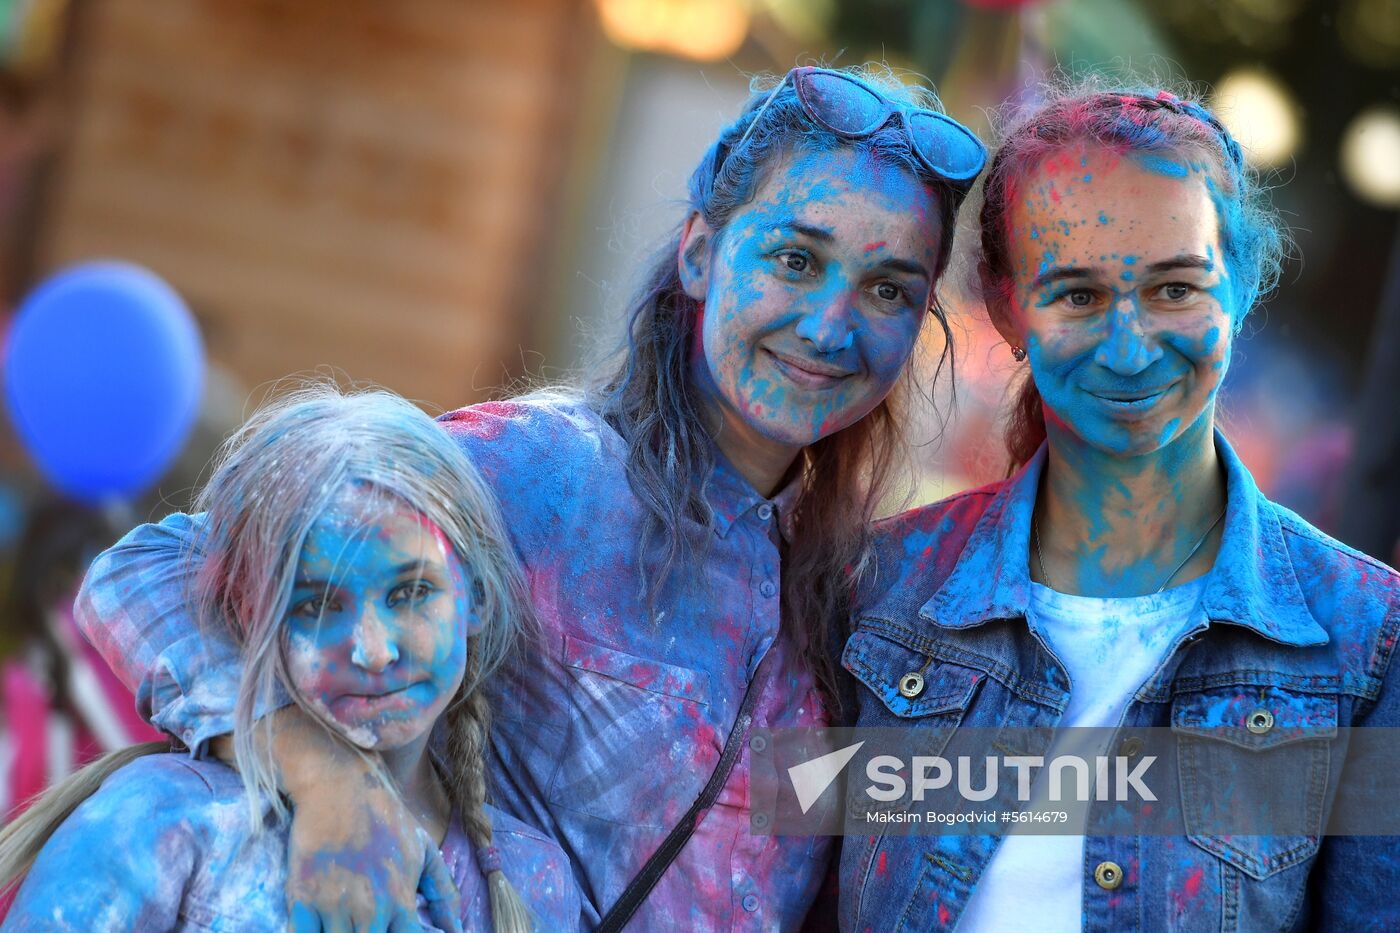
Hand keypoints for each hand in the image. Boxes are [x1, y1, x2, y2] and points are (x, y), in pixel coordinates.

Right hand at [267, 708, 462, 932]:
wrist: (340, 787)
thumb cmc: (385, 818)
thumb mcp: (423, 850)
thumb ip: (443, 892)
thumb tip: (458, 929)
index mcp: (400, 899)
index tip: (393, 928)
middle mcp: (369, 908)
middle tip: (369, 922)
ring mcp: (334, 905)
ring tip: (348, 921)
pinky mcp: (301, 898)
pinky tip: (321, 925)